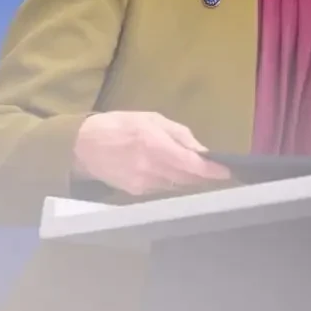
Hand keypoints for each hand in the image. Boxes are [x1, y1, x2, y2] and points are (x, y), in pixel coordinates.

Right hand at [72, 111, 232, 195]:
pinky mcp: (136, 192)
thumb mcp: (149, 118)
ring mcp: (143, 183)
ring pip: (176, 185)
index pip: (191, 164)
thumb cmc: (118, 125)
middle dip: (202, 175)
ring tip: (189, 169)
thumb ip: (177, 133)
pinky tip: (165, 172)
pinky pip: (161, 188)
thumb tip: (200, 149)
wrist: (84, 146)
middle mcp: (151, 166)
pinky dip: (169, 181)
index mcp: (155, 144)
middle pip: (187, 178)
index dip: (212, 171)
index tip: (227, 172)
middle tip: (213, 170)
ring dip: (186, 178)